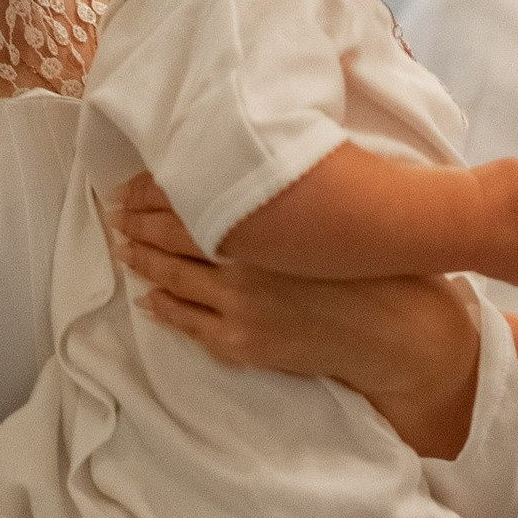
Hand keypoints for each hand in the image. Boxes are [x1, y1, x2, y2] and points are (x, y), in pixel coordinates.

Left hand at [104, 175, 480, 455]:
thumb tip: (248, 175)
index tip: (134, 182)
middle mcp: (246, 261)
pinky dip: (163, 306)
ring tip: (123, 244)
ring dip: (142, 258)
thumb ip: (290, 198)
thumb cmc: (379, 267)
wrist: (401, 335)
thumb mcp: (335, 216)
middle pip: (172, 234)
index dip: (155, 189)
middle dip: (138, 220)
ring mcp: (240, 305)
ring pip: (172, 276)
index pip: (191, 196)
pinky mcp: (243, 342)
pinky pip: (188, 322)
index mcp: (269, 222)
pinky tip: (149, 296)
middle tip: (116, 207)